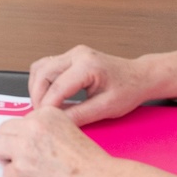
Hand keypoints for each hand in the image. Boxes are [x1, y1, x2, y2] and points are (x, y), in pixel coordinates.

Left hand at [0, 104, 113, 176]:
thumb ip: (46, 128)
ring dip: (7, 159)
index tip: (31, 145)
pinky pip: (5, 174)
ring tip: (24, 168)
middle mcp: (32, 127)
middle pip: (3, 131)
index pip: (18, 120)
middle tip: (22, 157)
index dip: (23, 135)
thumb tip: (26, 136)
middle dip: (10, 145)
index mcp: (45, 114)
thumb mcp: (69, 129)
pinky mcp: (19, 170)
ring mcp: (23, 148)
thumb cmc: (89, 162)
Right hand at [26, 45, 148, 122]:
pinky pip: (46, 67)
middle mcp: (77, 54)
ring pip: (40, 68)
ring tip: (42, 107)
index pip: (57, 87)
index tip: (43, 120)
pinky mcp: (70, 57)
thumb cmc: (128, 89)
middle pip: (42, 73)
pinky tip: (47, 96)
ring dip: (37, 88)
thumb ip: (80, 115)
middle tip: (40, 115)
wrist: (139, 77)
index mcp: (88, 65)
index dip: (47, 107)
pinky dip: (41, 82)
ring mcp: (72, 54)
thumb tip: (58, 122)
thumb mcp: (106, 108)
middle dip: (37, 97)